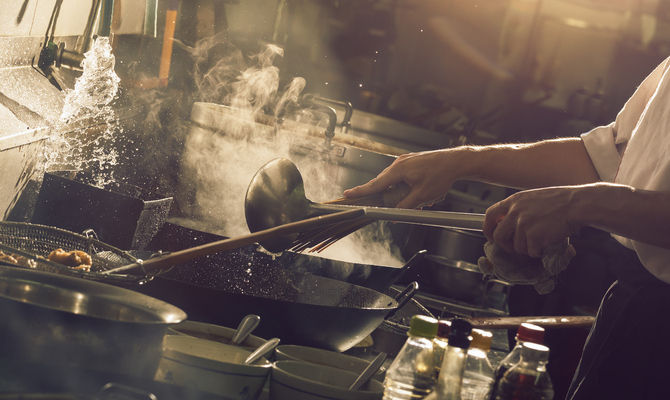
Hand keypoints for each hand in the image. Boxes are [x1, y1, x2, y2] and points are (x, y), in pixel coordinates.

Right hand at [343, 149, 459, 208]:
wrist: (456, 161)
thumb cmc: (441, 175)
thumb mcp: (422, 196)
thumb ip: (405, 206)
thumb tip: (394, 215)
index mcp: (398, 170)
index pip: (375, 184)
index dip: (360, 191)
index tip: (347, 194)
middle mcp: (399, 163)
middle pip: (385, 183)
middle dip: (390, 196)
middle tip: (392, 204)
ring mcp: (406, 161)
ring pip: (397, 181)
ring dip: (405, 192)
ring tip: (424, 196)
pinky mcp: (413, 162)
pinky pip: (405, 177)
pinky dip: (410, 186)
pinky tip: (425, 192)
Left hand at [483, 186, 581, 256]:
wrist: (576, 204)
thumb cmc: (559, 201)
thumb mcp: (532, 198)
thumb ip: (518, 208)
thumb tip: (507, 223)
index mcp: (514, 201)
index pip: (490, 215)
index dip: (488, 228)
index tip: (491, 236)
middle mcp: (515, 212)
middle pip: (498, 236)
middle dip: (506, 246)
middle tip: (515, 248)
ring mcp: (523, 224)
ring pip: (517, 247)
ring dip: (528, 248)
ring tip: (542, 239)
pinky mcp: (534, 236)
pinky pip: (531, 251)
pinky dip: (539, 251)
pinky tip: (548, 241)